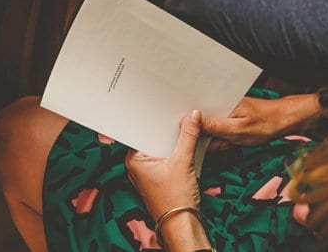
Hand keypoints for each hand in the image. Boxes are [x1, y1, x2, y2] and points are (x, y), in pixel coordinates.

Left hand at [127, 110, 210, 251]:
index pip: (141, 131)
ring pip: (161, 147)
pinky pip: (166, 156)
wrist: (182, 223)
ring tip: (186, 123)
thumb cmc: (175, 198)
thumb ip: (188, 136)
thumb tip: (192, 115)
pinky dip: (176, 150)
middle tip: (180, 111)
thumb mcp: (183, 162)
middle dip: (167, 128)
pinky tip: (187, 142)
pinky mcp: (159, 176)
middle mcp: (137, 164)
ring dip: (173, 139)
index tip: (164, 104)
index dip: (154, 118)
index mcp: (134, 159)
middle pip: (152, 137)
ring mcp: (147, 171)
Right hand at [202, 94, 319, 147]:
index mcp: (217, 101)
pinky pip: (218, 133)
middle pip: (199, 125)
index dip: (191, 129)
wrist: (287, 120)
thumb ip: (211, 126)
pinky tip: (233, 141)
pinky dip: (224, 140)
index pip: (192, 115)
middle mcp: (217, 104)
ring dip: (218, 140)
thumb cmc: (265, 123)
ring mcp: (222, 112)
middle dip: (209, 138)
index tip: (199, 139)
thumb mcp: (236, 129)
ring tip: (233, 142)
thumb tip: (186, 121)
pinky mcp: (227, 119)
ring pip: (209, 131)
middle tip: (226, 142)